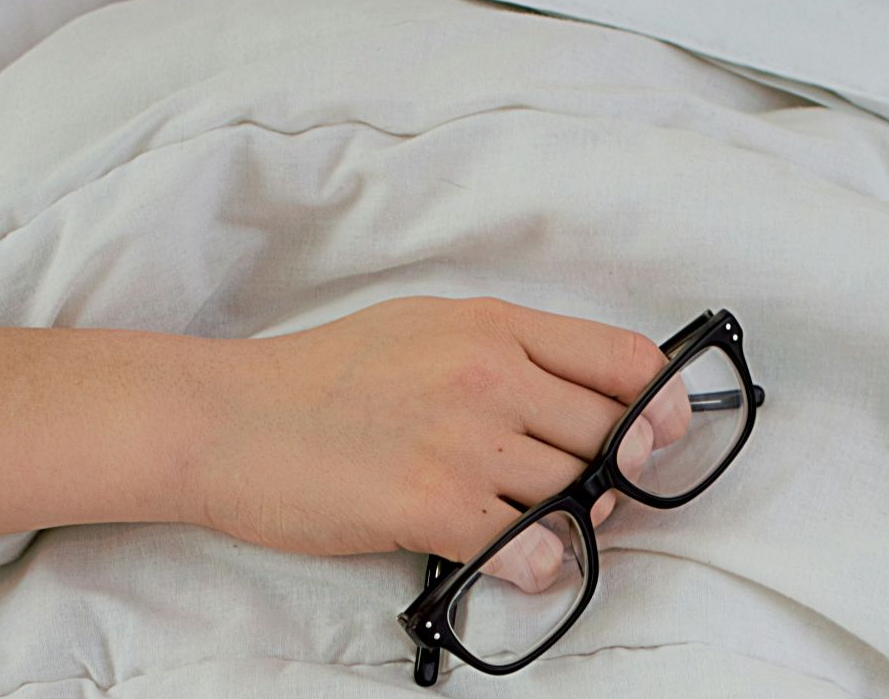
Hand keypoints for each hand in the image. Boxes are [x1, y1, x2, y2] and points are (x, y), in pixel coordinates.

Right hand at [185, 296, 689, 591]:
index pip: (624, 359)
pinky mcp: (430, 503)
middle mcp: (489, 373)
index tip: (662, 435)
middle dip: (618, 474)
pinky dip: (537, 563)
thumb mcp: (425, 327)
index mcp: (493, 325)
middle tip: (592, 495)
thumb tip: (584, 396)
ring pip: (577, 492)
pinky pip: (530, 546)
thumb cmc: (322, 377)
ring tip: (540, 527)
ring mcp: (462, 438)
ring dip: (576, 522)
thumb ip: (507, 353)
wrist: (226, 418)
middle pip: (612, 434)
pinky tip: (514, 559)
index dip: (661, 405)